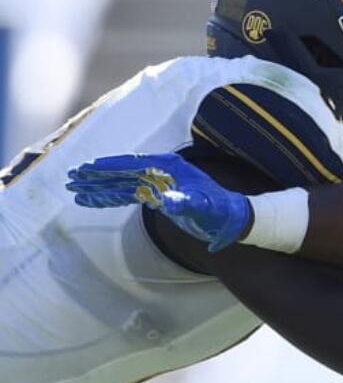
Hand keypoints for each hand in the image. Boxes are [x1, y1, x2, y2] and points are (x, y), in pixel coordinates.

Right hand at [66, 153, 251, 251]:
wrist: (231, 218)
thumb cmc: (220, 211)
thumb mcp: (204, 208)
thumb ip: (186, 203)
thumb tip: (167, 202)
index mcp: (170, 167)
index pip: (134, 164)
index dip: (110, 167)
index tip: (87, 168)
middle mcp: (162, 171)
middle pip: (122, 171)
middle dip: (97, 175)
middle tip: (71, 176)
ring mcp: (158, 183)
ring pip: (121, 183)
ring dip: (98, 186)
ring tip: (73, 188)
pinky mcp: (157, 195)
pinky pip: (127, 195)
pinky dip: (108, 198)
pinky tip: (90, 200)